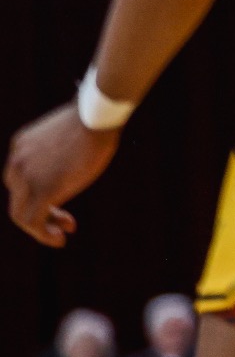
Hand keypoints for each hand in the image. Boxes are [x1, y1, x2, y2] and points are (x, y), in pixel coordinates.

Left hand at [6, 101, 118, 246]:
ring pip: (21, 213)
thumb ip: (60, 151)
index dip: (38, 194)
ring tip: (60, 236)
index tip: (62, 201)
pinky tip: (59, 240)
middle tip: (67, 222)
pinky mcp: (40, 190)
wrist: (96, 116)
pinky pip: (32, 220)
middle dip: (42, 212)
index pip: (20, 180)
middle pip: (19, 198)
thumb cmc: (93, 120)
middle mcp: (16, 163)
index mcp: (21, 147)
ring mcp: (25, 177)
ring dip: (41, 227)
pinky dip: (42, 234)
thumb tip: (71, 161)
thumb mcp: (67, 135)